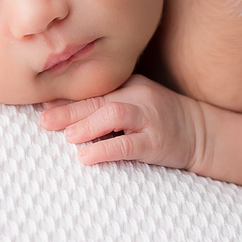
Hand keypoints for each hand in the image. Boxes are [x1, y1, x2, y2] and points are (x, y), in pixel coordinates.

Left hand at [37, 74, 203, 170]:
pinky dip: (105, 150)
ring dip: (86, 125)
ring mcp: (150, 117)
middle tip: (44, 121)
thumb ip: (103, 104)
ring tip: (67, 136)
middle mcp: (139, 95)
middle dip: (68, 110)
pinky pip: (128, 144)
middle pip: (98, 99)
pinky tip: (87, 157)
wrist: (201, 132)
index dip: (66, 95)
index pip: (94, 88)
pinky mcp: (156, 142)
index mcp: (130, 83)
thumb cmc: (160, 119)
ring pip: (114, 114)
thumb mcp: (135, 102)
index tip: (40, 102)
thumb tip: (56, 107)